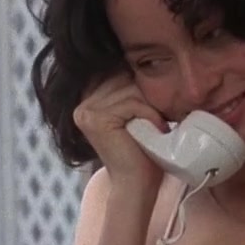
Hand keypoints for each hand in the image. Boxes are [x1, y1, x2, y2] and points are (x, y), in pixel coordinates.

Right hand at [72, 74, 165, 191]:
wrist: (138, 184)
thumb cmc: (143, 150)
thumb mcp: (137, 113)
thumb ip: (133, 90)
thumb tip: (148, 60)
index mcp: (90, 99)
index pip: (119, 72)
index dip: (141, 83)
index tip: (155, 105)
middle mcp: (82, 105)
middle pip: (124, 78)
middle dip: (148, 94)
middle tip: (162, 117)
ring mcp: (85, 112)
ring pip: (130, 89)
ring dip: (151, 106)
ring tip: (159, 125)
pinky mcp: (95, 120)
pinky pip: (131, 102)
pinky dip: (150, 114)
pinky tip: (156, 129)